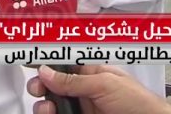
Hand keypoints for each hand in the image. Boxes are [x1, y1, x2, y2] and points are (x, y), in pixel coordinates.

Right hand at [27, 65, 170, 113]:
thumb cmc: (139, 103)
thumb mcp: (105, 85)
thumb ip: (74, 81)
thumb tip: (46, 72)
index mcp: (92, 74)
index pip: (64, 65)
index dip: (47, 63)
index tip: (31, 62)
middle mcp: (85, 91)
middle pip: (54, 86)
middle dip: (41, 85)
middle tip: (37, 88)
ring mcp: (83, 109)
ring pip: (53, 105)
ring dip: (44, 104)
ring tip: (46, 107)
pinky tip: (49, 113)